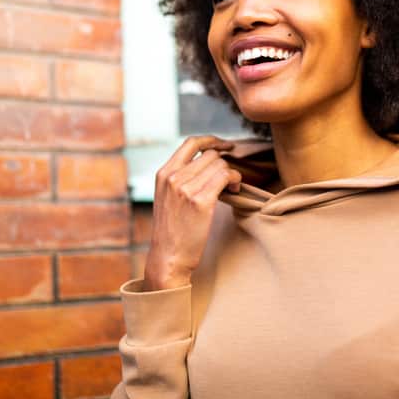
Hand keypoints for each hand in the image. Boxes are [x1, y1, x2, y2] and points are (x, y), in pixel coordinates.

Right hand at [143, 135, 242, 290]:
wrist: (168, 257)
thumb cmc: (172, 231)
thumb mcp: (167, 197)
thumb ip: (180, 178)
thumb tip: (208, 162)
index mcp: (163, 173)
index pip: (190, 143)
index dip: (211, 140)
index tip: (225, 145)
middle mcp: (173, 177)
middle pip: (210, 154)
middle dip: (225, 163)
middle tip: (230, 178)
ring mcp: (185, 188)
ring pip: (219, 164)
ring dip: (231, 173)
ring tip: (232, 186)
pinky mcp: (200, 201)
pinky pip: (225, 176)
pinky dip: (235, 179)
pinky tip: (235, 188)